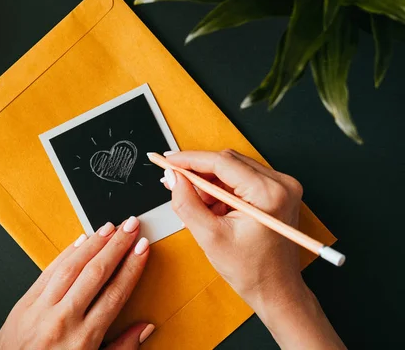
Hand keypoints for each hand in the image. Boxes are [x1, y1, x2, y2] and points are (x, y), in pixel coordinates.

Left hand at [0, 217, 154, 349]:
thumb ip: (121, 348)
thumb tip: (144, 328)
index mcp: (84, 339)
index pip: (115, 292)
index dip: (132, 266)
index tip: (142, 248)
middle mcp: (63, 319)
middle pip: (96, 272)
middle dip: (117, 245)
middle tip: (131, 226)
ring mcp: (41, 309)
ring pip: (72, 266)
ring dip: (93, 243)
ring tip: (109, 228)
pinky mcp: (24, 303)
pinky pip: (48, 271)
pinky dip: (66, 253)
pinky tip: (80, 241)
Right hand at [162, 150, 345, 348]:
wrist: (275, 290)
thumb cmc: (252, 271)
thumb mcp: (210, 237)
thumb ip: (187, 203)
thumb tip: (173, 178)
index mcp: (268, 193)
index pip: (222, 162)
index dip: (190, 159)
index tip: (168, 161)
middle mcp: (280, 184)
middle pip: (227, 162)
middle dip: (198, 172)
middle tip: (175, 183)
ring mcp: (281, 187)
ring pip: (233, 169)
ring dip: (209, 183)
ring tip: (198, 206)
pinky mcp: (276, 192)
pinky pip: (242, 179)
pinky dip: (222, 190)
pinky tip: (213, 208)